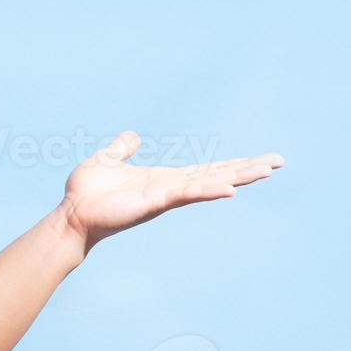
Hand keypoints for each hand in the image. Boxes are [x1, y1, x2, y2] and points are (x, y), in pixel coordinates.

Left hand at [58, 131, 283, 253]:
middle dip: (247, 169)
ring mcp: (165, 197)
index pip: (206, 170)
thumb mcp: (108, 160)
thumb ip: (122, 149)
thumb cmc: (88, 192)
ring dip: (236, 177)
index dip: (233, 164)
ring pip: (208, 184)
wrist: (71, 214)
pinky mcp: (154, 202)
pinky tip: (230, 189)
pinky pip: (185, 194)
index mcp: (164, 179)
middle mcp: (171, 189)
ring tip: (266, 170)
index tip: (262, 159)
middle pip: (216, 176)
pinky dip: (207, 190)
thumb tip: (132, 136)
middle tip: (279, 162)